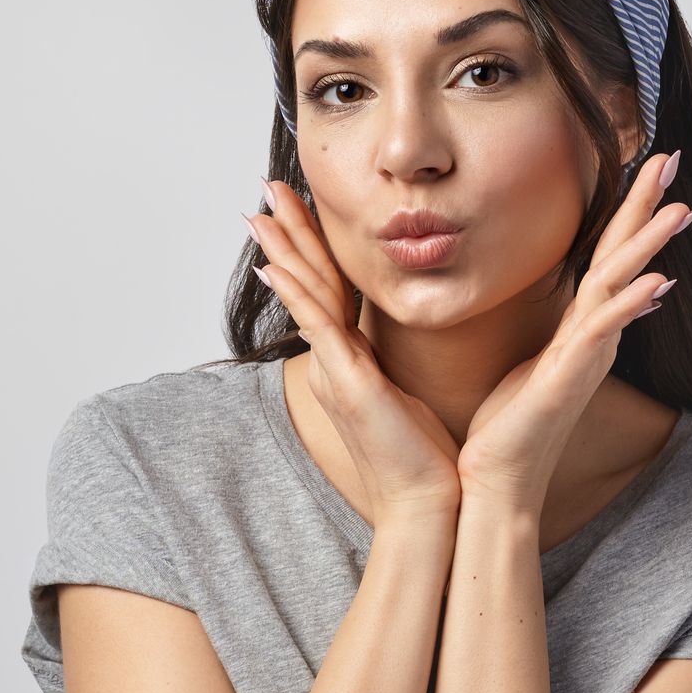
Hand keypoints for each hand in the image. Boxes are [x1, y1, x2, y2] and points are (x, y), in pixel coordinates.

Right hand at [249, 180, 463, 515]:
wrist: (431, 504)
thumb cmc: (428, 460)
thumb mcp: (410, 400)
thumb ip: (396, 369)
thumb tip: (399, 354)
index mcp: (351, 362)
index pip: (329, 290)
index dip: (312, 248)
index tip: (298, 211)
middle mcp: (335, 362)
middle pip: (309, 282)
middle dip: (288, 232)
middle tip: (266, 188)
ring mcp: (336, 370)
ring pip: (306, 294)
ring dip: (283, 248)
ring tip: (260, 210)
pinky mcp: (347, 380)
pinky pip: (317, 325)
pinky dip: (296, 293)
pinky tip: (272, 266)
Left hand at [457, 149, 691, 509]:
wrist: (496, 478)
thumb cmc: (507, 424)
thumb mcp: (529, 359)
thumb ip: (555, 327)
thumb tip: (571, 301)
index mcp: (580, 327)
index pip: (608, 255)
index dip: (627, 208)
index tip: (645, 161)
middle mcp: (592, 336)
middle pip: (624, 257)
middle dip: (646, 206)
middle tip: (669, 155)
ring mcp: (587, 355)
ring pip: (623, 287)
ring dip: (649, 246)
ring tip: (679, 207)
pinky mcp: (570, 378)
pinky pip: (603, 333)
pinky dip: (630, 306)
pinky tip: (655, 282)